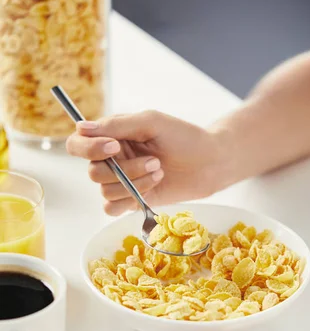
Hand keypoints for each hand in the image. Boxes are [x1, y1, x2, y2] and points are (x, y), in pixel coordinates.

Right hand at [66, 111, 228, 214]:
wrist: (209, 162)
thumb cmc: (183, 137)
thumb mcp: (151, 122)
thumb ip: (117, 125)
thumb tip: (81, 127)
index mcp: (111, 136)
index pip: (78, 143)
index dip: (89, 148)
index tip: (115, 147)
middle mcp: (111, 159)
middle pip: (93, 172)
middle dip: (125, 169)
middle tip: (154, 161)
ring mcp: (121, 181)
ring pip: (105, 191)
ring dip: (134, 182)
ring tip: (159, 170)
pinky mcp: (131, 200)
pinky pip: (112, 208)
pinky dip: (130, 199)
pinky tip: (153, 186)